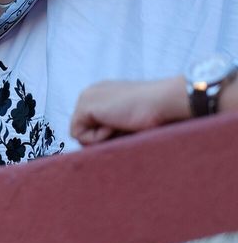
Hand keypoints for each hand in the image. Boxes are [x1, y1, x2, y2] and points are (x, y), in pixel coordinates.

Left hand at [70, 76, 189, 144]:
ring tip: (121, 123)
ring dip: (102, 137)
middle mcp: (90, 93)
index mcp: (102, 93)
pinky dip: (98, 137)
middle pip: (82, 130)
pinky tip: (114, 124)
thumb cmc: (155, 113)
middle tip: (124, 125)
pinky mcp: (84, 107)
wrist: (163, 101)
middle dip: (101, 137)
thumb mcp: (128, 119)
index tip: (126, 124)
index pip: (89, 124)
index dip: (105, 134)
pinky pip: (79, 136)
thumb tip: (97, 149)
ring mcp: (86, 98)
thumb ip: (112, 127)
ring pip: (80, 135)